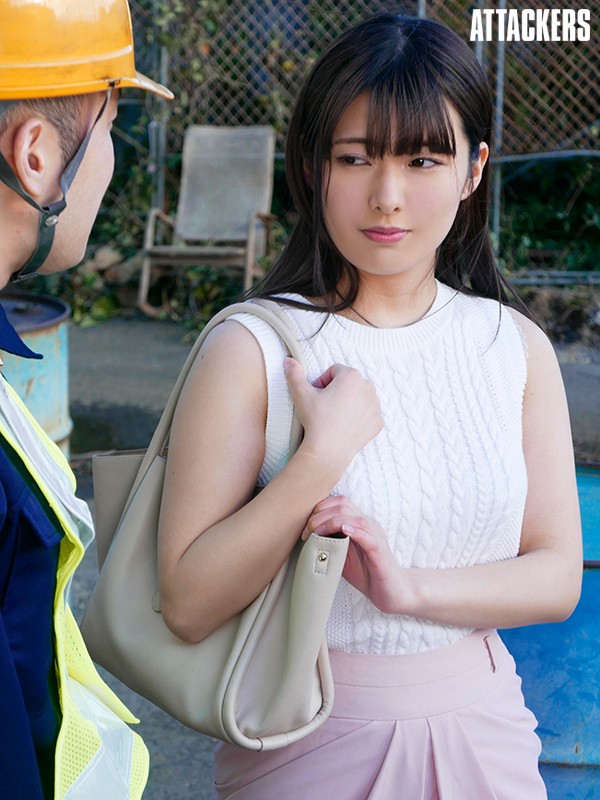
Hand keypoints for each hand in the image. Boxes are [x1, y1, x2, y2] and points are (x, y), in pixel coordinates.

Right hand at [284, 359, 382, 474]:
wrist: (329, 451)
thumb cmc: (316, 420)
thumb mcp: (301, 394)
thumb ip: (295, 374)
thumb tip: (289, 361)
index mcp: (351, 376)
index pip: (335, 371)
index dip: (322, 381)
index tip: (316, 395)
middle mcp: (368, 387)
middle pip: (349, 383)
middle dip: (337, 390)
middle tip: (324, 406)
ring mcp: (375, 406)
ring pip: (360, 397)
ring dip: (349, 402)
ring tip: (334, 416)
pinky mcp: (378, 422)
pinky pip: (368, 414)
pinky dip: (359, 417)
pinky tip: (346, 425)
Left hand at [303, 496, 400, 613]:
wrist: (390, 592)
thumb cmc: (366, 574)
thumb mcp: (342, 556)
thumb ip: (329, 544)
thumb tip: (307, 539)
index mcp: (358, 524)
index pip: (338, 503)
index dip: (319, 509)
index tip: (306, 527)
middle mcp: (368, 526)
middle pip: (343, 505)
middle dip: (320, 515)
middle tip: (307, 532)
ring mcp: (375, 537)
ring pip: (355, 518)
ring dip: (331, 523)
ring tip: (317, 533)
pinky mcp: (380, 552)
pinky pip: (369, 537)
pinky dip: (355, 531)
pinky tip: (344, 530)